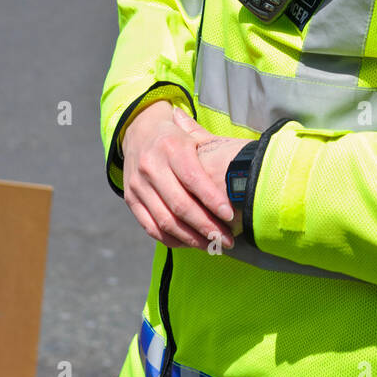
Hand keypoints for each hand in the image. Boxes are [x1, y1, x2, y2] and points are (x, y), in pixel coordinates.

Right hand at [121, 101, 245, 250]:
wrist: (137, 130)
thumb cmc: (176, 136)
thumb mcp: (193, 133)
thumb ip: (214, 147)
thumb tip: (246, 161)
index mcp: (171, 147)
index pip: (193, 178)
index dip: (212, 199)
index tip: (230, 216)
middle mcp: (151, 166)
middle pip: (180, 205)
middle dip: (206, 227)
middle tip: (226, 240)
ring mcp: (138, 185)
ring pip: (166, 221)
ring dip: (191, 239)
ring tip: (213, 246)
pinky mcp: (130, 200)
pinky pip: (151, 228)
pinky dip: (172, 240)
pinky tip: (190, 243)